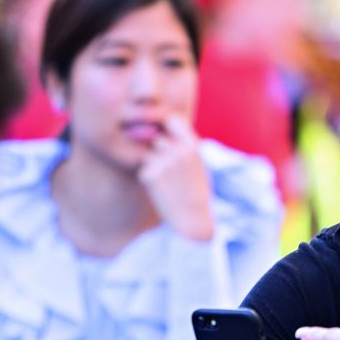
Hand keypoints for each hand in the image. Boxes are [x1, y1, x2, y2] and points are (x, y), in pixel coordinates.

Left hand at [138, 115, 214, 240]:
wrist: (192, 220)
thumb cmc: (195, 191)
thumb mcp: (196, 162)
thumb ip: (182, 143)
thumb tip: (161, 125)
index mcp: (193, 145)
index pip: (171, 119)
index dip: (165, 125)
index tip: (165, 137)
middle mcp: (178, 151)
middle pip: (156, 138)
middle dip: (157, 149)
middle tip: (168, 169)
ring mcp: (163, 163)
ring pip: (147, 153)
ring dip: (152, 163)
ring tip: (166, 180)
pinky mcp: (149, 176)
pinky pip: (142, 168)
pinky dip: (148, 178)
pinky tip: (161, 190)